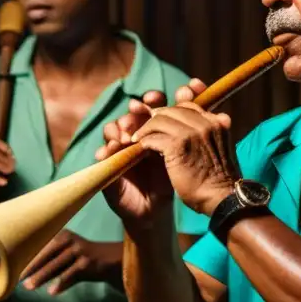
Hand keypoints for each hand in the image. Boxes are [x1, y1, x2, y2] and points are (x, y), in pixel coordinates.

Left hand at [19, 230, 120, 294]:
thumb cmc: (82, 258)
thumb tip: (26, 274)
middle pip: (46, 254)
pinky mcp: (87, 264)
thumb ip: (50, 261)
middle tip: (16, 278)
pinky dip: (61, 284)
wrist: (110, 260)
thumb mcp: (66, 254)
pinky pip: (71, 275)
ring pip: (56, 266)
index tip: (12, 266)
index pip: (40, 245)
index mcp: (62, 235)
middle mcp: (69, 240)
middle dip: (30, 266)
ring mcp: (79, 251)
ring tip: (29, 286)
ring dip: (41, 277)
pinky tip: (52, 292)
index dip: (26, 256)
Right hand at [97, 81, 209, 229]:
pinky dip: (107, 149)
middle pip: (131, 114)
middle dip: (136, 109)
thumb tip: (199, 93)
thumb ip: (190, 126)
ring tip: (128, 132)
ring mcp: (120, 148)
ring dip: (120, 126)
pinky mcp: (108, 165)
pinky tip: (115, 148)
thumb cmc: (172, 178)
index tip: (159, 97)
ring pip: (113, 128)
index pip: (152, 105)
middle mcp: (135, 134)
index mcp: (154, 128)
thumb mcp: (184, 153)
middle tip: (141, 108)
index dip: (154, 98)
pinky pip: (102, 153)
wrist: (158, 208)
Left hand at [130, 81, 237, 215]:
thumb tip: (193, 126)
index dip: (172, 109)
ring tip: (137, 136)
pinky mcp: (178, 144)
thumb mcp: (218, 149)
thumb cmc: (218, 178)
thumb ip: (207, 134)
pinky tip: (140, 147)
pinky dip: (145, 141)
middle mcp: (206, 122)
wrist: (221, 199)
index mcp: (217, 121)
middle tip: (144, 124)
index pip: (190, 105)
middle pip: (173, 110)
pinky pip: (154, 136)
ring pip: (160, 120)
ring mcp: (192, 132)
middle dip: (155, 116)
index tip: (160, 115)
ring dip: (146, 128)